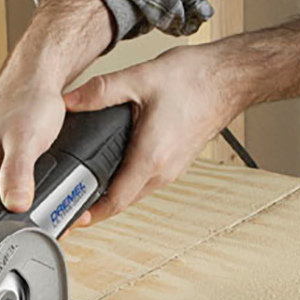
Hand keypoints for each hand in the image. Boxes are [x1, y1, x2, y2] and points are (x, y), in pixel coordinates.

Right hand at [0, 0, 113, 212]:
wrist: (35, 76)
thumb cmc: (27, 102)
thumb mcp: (25, 142)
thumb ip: (17, 175)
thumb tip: (15, 204)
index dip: (4, 232)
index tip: (32, 231)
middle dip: (16, 220)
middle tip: (47, 215)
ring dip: (20, 204)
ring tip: (44, 197)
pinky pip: (5, 186)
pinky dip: (23, 188)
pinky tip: (37, 183)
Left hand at [65, 44, 242, 227]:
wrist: (229, 78)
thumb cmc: (195, 79)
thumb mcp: (139, 78)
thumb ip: (99, 91)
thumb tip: (70, 101)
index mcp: (152, 157)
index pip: (116, 202)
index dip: (91, 215)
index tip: (72, 220)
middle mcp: (164, 170)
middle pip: (123, 201)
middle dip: (96, 204)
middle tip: (70, 200)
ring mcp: (173, 169)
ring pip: (136, 192)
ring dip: (113, 192)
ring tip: (87, 185)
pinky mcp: (177, 162)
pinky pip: (147, 180)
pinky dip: (128, 179)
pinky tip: (115, 166)